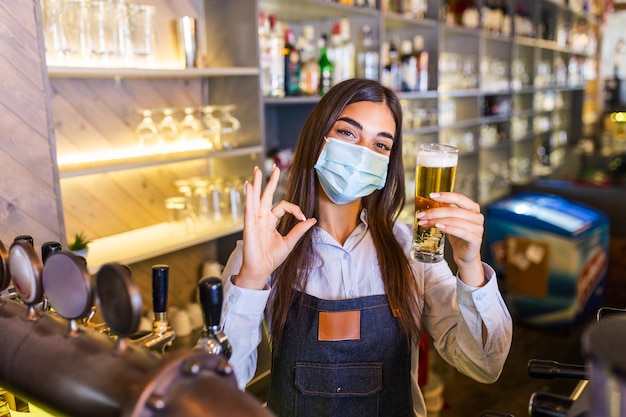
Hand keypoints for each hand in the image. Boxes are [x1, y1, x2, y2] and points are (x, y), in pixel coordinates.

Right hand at [234, 165, 316, 289]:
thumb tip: (311, 219)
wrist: (261, 269)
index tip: (304, 217)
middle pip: (266, 195)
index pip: (283, 206)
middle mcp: (262, 218)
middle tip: (274, 167)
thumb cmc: (271, 258)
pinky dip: (249, 197)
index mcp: (270, 221)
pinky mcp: (249, 225)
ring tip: (257, 170)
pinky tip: (249, 186)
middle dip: (270, 181)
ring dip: (257, 183)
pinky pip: (249, 208)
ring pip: (256, 198)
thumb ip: (299, 230)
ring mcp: (254, 220)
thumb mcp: (289, 242)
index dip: (295, 209)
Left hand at [416, 192, 485, 286]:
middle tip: (421, 215)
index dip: (445, 195)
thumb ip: (443, 212)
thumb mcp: (450, 221)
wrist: (465, 254)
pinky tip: (438, 227)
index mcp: (472, 208)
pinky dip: (448, 228)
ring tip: (424, 222)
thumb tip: (424, 205)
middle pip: (453, 210)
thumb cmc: (457, 235)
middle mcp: (477, 216)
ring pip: (454, 221)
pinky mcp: (475, 239)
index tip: (431, 195)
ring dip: (436, 221)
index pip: (459, 197)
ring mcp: (478, 228)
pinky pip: (460, 232)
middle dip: (434, 212)